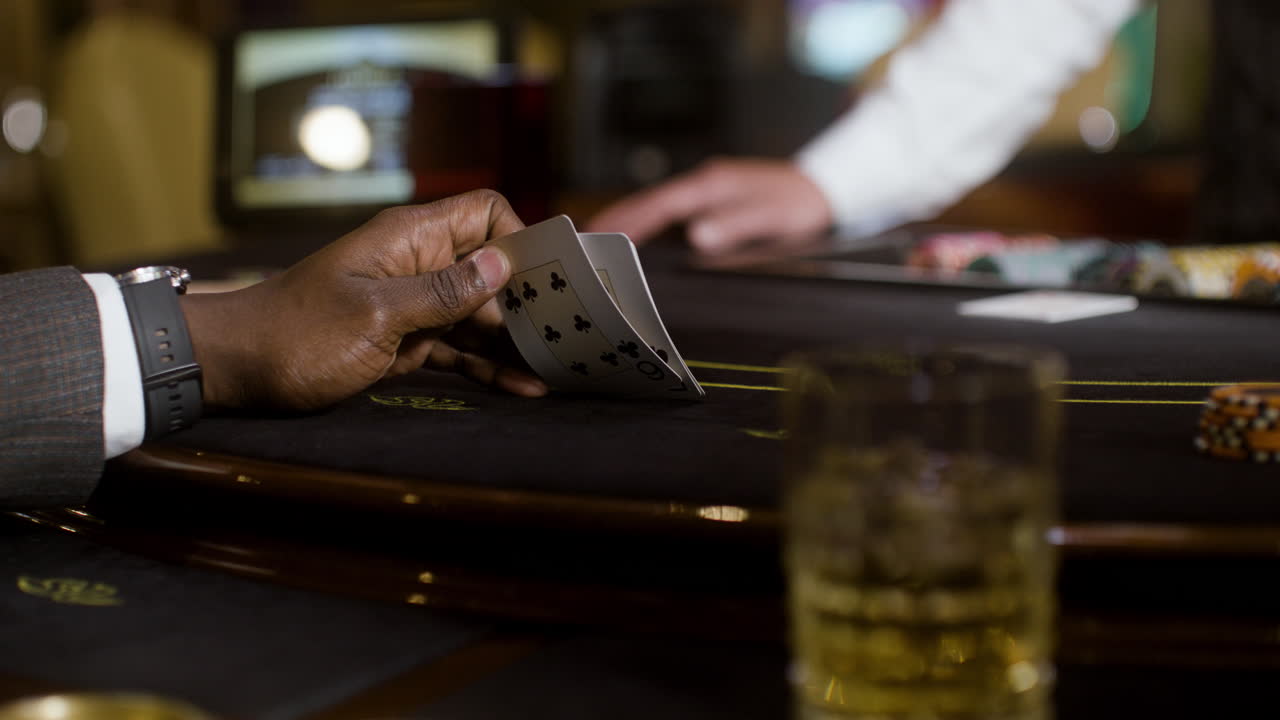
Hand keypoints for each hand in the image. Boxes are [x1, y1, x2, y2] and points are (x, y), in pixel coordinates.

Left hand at [180, 190, 548, 409]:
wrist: (237, 369)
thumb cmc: (298, 335)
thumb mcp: (376, 315)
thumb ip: (443, 293)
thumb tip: (502, 267)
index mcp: (411, 239)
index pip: (484, 213)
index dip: (519, 239)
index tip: (546, 282)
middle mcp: (419, 265)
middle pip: (492, 270)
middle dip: (530, 299)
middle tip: (569, 336)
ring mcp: (413, 305)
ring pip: (480, 315)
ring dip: (515, 342)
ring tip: (557, 371)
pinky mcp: (405, 342)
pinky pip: (458, 349)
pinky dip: (486, 367)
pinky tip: (520, 388)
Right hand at [586, 158, 833, 253]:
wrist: (828, 187)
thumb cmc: (801, 203)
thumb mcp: (772, 218)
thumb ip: (735, 225)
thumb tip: (697, 236)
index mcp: (713, 185)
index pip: (661, 204)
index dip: (630, 220)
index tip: (601, 234)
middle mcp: (706, 183)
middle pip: (652, 201)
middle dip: (619, 217)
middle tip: (584, 238)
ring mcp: (710, 189)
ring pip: (660, 205)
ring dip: (632, 219)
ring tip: (601, 238)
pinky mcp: (716, 198)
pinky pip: (673, 210)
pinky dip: (652, 221)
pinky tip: (643, 235)